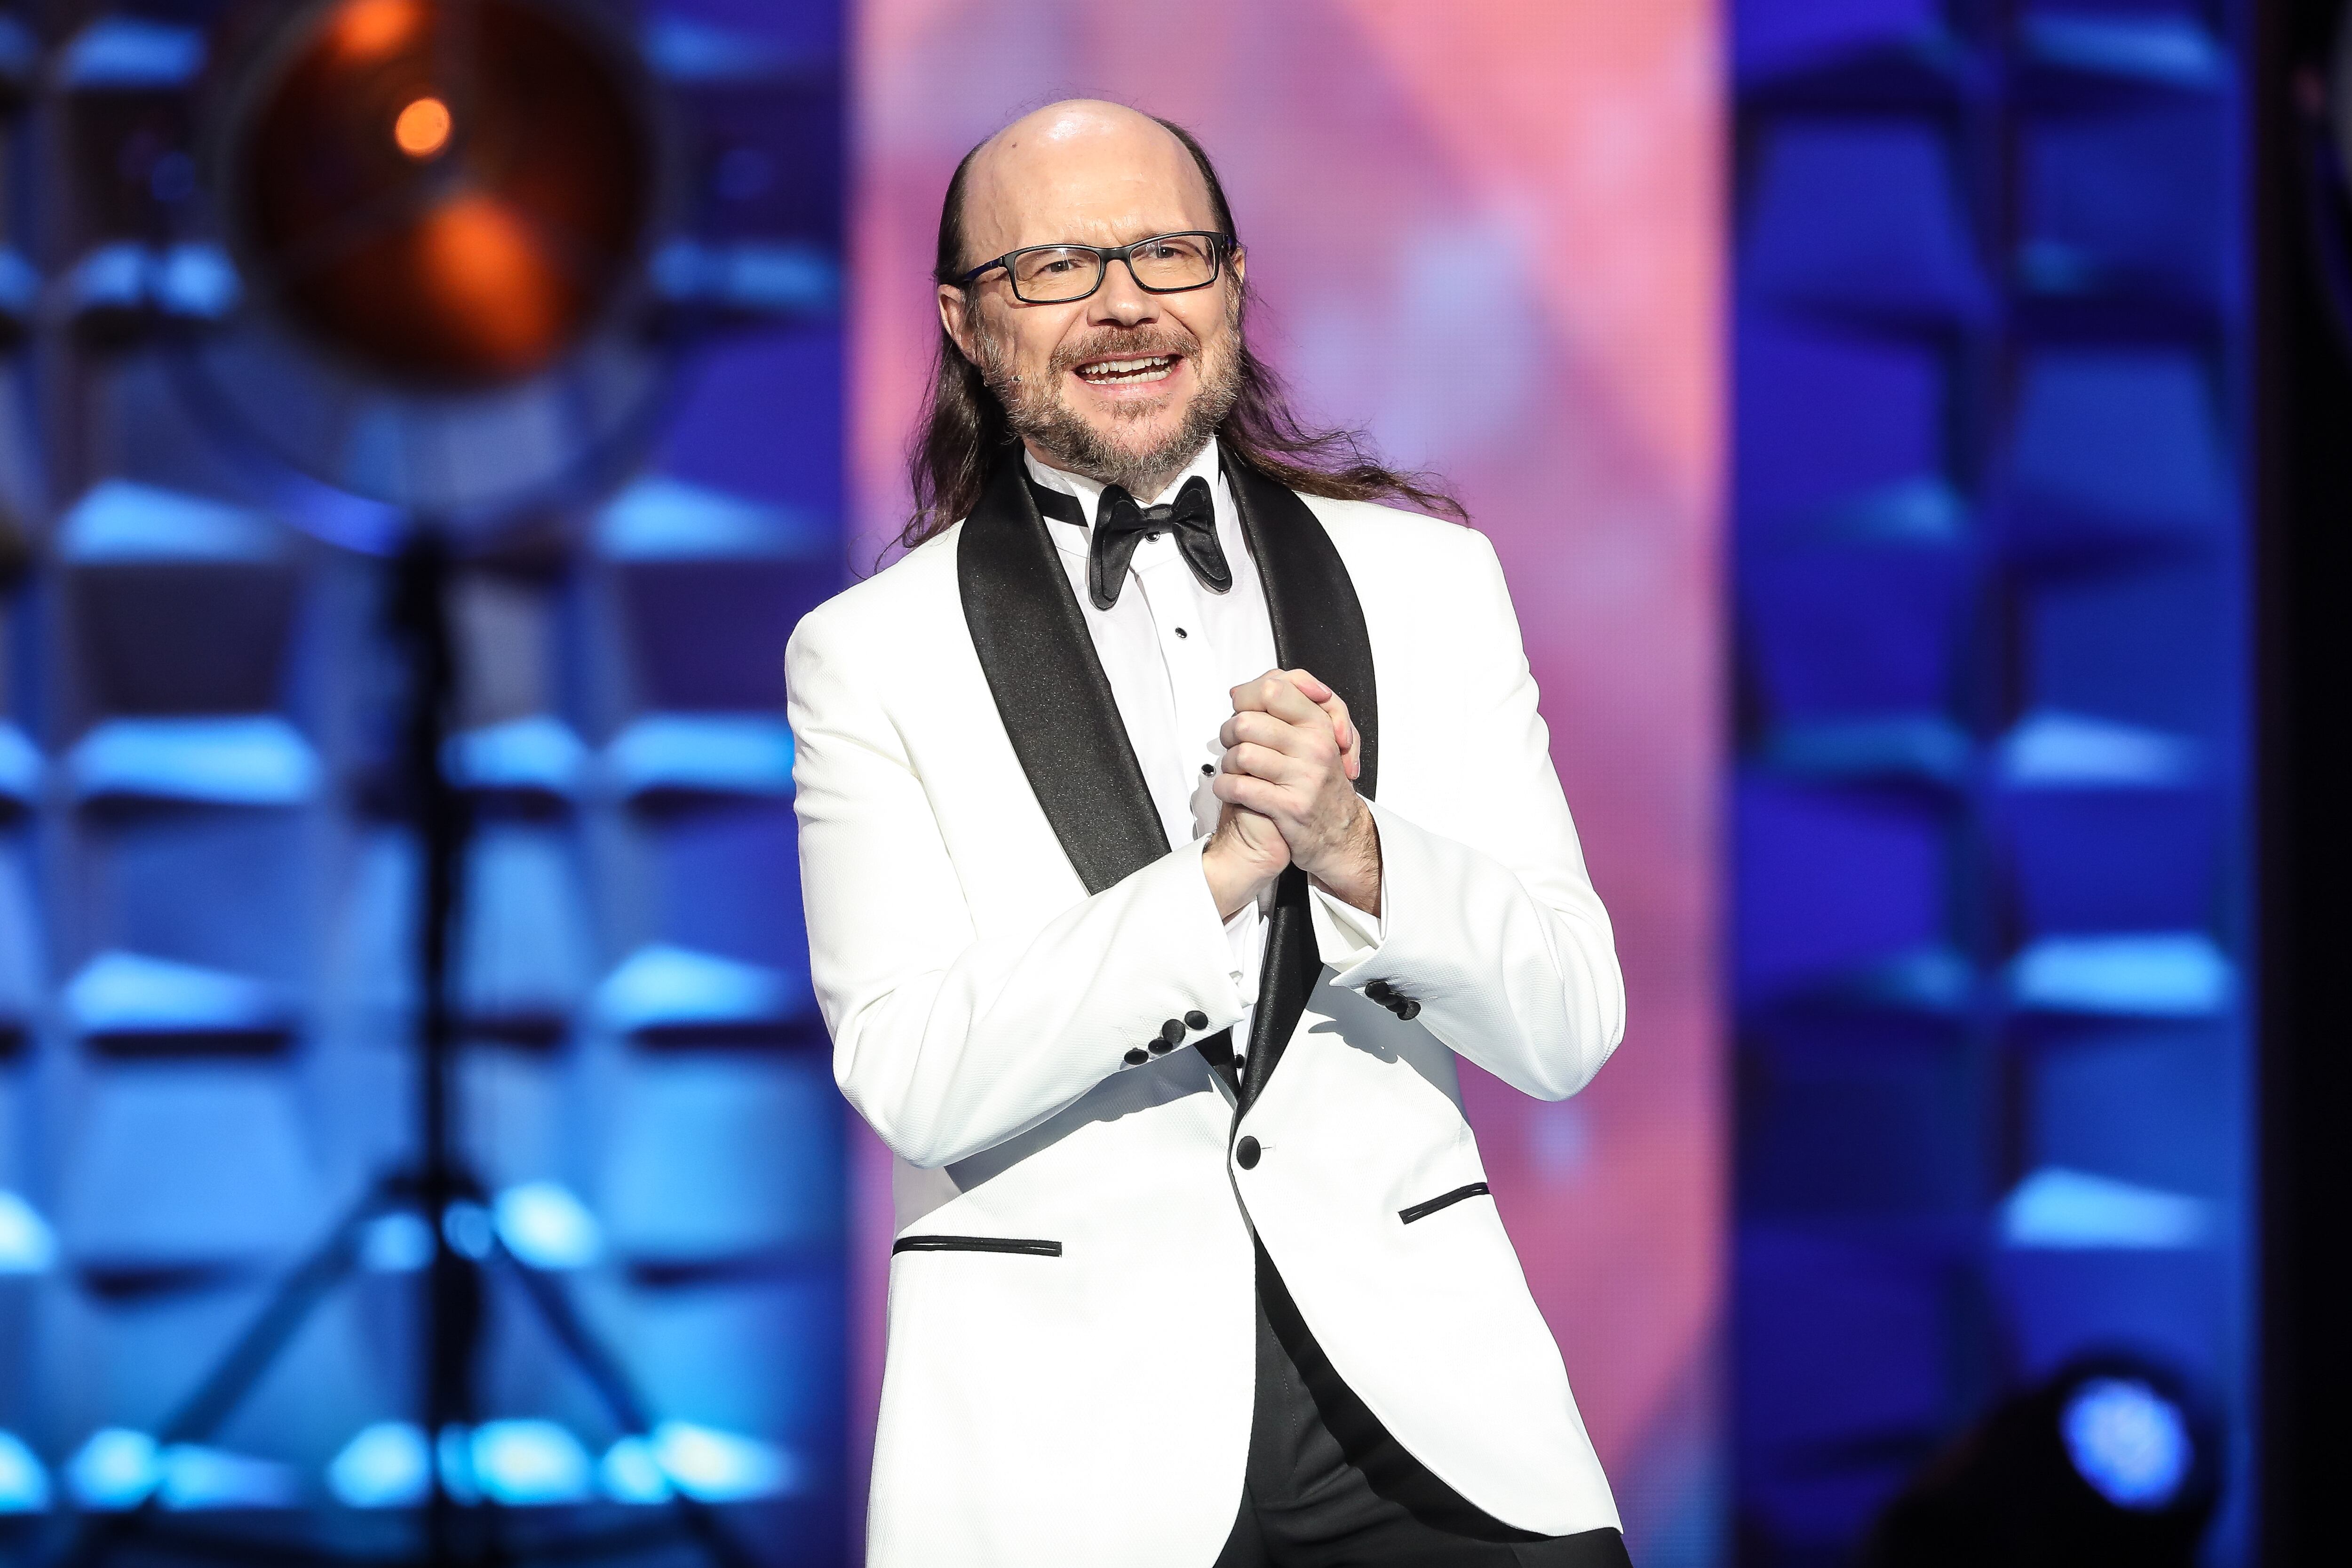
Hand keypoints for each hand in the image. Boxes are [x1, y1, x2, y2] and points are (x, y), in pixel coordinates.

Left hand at [1214, 669, 1380, 914]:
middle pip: (1247, 722)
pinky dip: (1225, 787)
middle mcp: (1314, 747)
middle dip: (1229, 733)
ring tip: (1234, 769)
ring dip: (1228, 763)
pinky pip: (1241, 787)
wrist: (1341, 834)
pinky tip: (1231, 789)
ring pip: (1242, 753)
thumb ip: (1284, 708)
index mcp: (1319, 725)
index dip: (1246, 697)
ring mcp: (1304, 777)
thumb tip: (1239, 691)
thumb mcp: (1314, 737)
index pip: (1273, 689)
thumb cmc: (1320, 783)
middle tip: (1233, 744)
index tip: (1242, 709)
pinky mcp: (1290, 807)